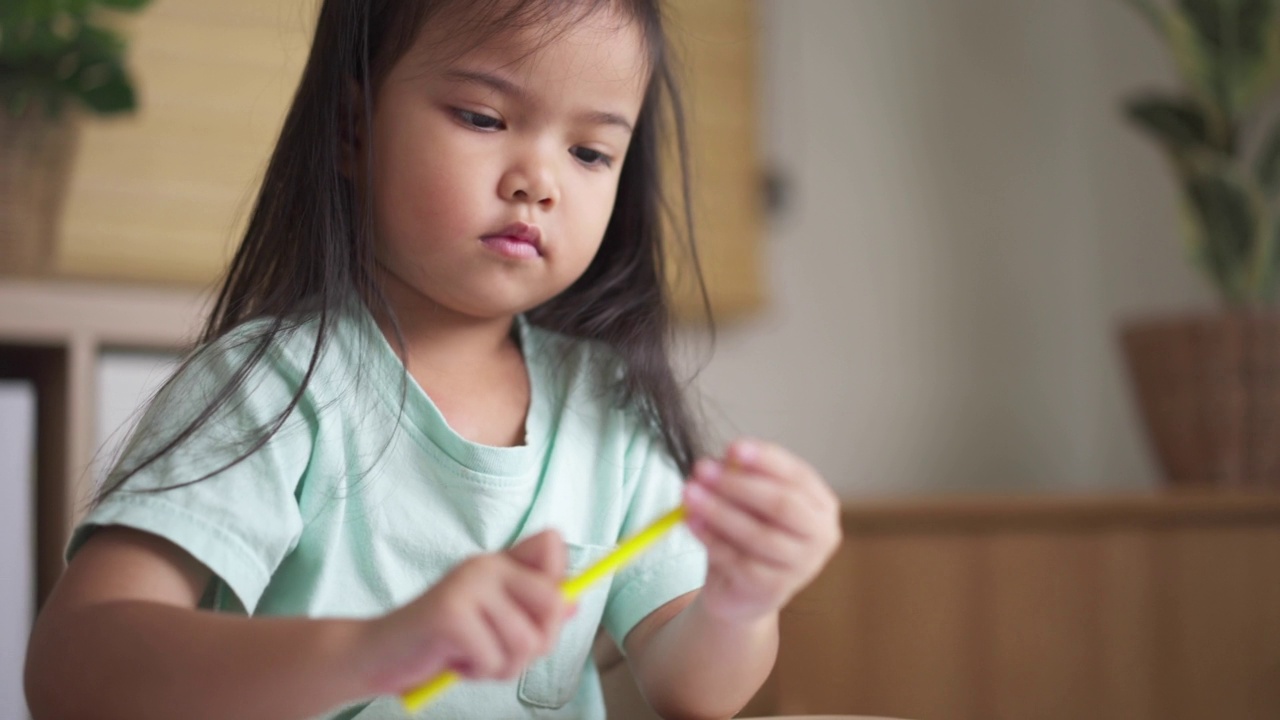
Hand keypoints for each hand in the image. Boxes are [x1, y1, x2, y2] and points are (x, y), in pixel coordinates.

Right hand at [359, 530, 572, 693]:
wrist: (376, 655)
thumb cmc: (438, 642)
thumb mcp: (490, 623)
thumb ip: (528, 610)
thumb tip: (574, 603)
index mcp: (497, 563)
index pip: (552, 544)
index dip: (559, 581)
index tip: (536, 614)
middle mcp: (484, 565)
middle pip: (553, 602)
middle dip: (538, 643)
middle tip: (504, 652)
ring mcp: (466, 587)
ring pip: (526, 640)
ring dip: (503, 666)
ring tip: (472, 658)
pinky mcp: (450, 615)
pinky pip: (494, 659)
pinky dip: (476, 673)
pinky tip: (452, 662)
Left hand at [682, 439, 840, 623]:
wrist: (741, 590)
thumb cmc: (748, 535)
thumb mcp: (748, 501)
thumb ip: (743, 478)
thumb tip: (726, 458)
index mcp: (820, 504)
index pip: (797, 475)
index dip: (765, 460)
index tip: (733, 447)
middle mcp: (820, 535)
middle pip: (782, 505)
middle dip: (738, 485)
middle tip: (702, 469)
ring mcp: (801, 566)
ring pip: (758, 535)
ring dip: (719, 510)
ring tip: (689, 493)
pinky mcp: (774, 589)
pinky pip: (738, 560)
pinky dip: (711, 538)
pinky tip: (691, 522)